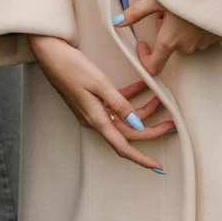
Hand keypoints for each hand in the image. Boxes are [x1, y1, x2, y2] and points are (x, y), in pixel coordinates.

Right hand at [29, 34, 167, 170]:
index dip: (141, 159)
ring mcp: (93, 110)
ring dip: (142, 110)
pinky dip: (130, 98)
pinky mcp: (92, 100)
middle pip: (128, 133)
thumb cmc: (71, 67)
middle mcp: (95, 119)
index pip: (123, 146)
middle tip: (171, 123)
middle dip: (151, 129)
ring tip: (160, 99)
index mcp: (96, 119)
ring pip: (124, 118)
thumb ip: (120, 104)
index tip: (157, 167)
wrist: (50, 54)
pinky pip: (116, 105)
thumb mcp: (99, 83)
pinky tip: (142, 86)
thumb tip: (136, 124)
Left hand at [120, 0, 220, 76]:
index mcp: (169, 41)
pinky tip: (194, 11)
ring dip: (178, 28)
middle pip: (168, 46)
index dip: (145, 58)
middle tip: (166, 10)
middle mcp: (185, 46)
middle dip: (164, 30)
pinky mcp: (212, 38)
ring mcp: (201, 43)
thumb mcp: (158, 0)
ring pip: (183, 40)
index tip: (143, 44)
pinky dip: (192, 27)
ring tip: (181, 7)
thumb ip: (137, 13)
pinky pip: (197, 36)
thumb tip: (118, 21)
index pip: (153, 66)